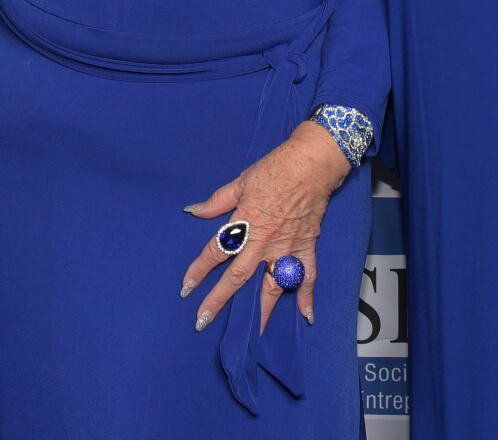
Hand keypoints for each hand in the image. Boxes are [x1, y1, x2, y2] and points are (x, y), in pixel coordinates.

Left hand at [180, 121, 349, 332]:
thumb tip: (193, 211)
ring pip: (272, 285)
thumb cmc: (274, 169)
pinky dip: (308, 296)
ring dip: (261, 310)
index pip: (216, 252)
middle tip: (203, 321)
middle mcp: (264, 241)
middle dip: (219, 300)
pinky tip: (306, 316)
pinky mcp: (307, 248)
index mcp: (245, 222)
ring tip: (251, 333)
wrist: (311, 164)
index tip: (186, 288)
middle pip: (237, 276)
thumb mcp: (241, 181)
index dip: (198, 271)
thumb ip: (217, 201)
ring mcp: (287, 247)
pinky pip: (308, 277)